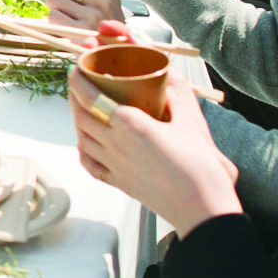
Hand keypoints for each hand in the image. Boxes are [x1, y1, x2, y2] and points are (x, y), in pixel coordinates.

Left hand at [48, 0, 124, 27]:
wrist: (118, 56)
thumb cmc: (107, 30)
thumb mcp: (104, 5)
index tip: (67, 2)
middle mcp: (101, 2)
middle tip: (63, 11)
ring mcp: (92, 16)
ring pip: (54, 1)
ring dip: (54, 12)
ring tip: (66, 21)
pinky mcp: (82, 30)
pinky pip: (54, 16)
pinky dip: (53, 22)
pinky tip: (64, 29)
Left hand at [69, 64, 241, 236]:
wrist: (202, 208)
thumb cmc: (200, 168)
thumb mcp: (190, 122)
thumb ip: (176, 98)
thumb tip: (167, 85)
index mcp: (131, 125)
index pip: (91, 96)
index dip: (78, 80)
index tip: (75, 68)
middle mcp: (116, 145)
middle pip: (81, 115)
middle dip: (75, 96)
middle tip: (78, 84)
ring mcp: (114, 165)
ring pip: (82, 138)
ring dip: (77, 119)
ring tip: (82, 108)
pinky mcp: (119, 183)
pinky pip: (90, 163)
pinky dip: (83, 149)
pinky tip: (87, 144)